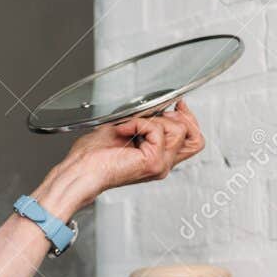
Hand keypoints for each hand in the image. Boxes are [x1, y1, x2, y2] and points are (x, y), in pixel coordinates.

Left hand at [35, 99, 205, 217]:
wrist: (81, 171)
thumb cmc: (93, 156)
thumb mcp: (124, 129)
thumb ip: (145, 121)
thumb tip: (157, 106)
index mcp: (158, 158)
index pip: (192, 140)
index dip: (189, 119)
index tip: (177, 104)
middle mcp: (163, 164)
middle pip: (195, 138)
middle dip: (181, 117)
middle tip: (157, 112)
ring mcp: (160, 165)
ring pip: (178, 129)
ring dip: (152, 119)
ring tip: (131, 125)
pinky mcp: (153, 162)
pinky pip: (157, 130)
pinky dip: (138, 123)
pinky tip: (123, 129)